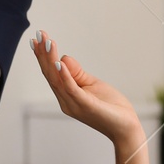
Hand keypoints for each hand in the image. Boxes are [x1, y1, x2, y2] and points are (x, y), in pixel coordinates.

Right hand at [30, 30, 143, 148]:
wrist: (125, 128)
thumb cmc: (110, 107)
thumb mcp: (92, 84)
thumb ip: (77, 73)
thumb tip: (63, 58)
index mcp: (66, 96)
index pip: (51, 73)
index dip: (43, 56)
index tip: (37, 39)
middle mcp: (66, 101)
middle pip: (50, 75)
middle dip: (43, 54)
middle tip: (39, 35)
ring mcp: (74, 104)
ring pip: (58, 79)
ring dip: (51, 60)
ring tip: (48, 42)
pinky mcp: (85, 105)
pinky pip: (72, 89)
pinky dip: (65, 75)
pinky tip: (59, 63)